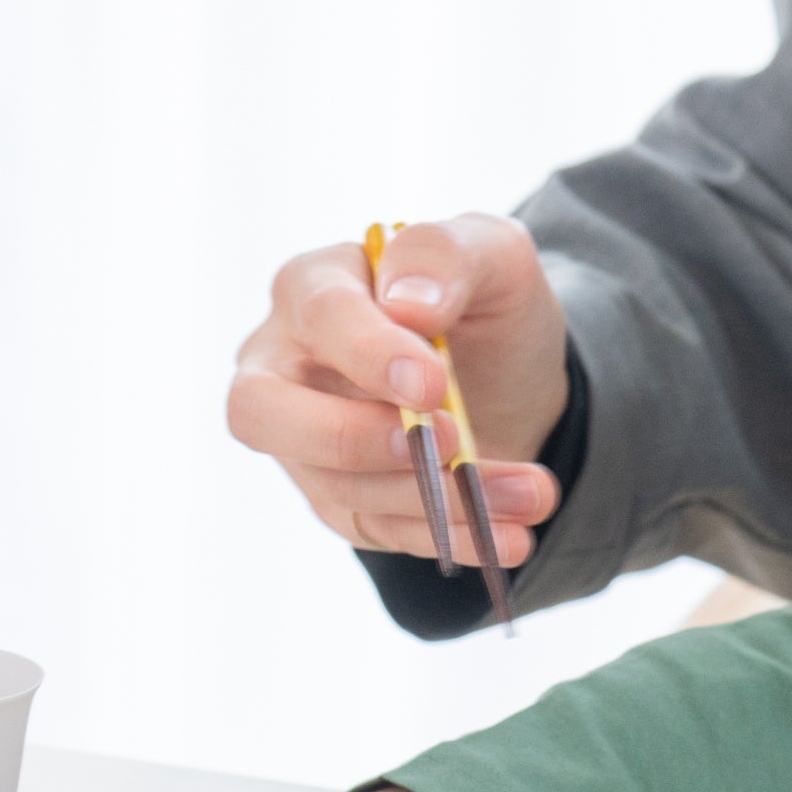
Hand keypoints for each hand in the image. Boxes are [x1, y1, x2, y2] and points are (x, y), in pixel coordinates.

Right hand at [228, 213, 569, 564]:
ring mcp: (302, 442)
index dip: (370, 353)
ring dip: (436, 499)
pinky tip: (508, 537)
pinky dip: (445, 537)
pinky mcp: (336, 498)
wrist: (511, 379)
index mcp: (314, 286)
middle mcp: (284, 366)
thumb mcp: (491, 254)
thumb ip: (446, 254)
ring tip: (530, 494)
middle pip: (260, 413)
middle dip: (350, 439)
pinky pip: (374, 530)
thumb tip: (407, 302)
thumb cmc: (482, 303)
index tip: (434, 384)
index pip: (319, 316)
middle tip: (445, 446)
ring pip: (333, 486)